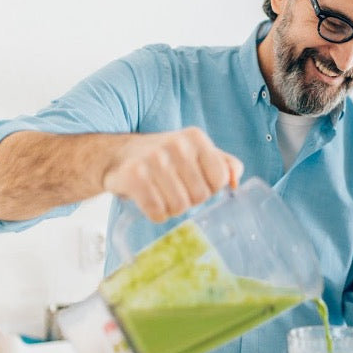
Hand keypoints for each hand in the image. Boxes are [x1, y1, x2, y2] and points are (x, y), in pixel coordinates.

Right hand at [102, 127, 243, 222]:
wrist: (117, 155)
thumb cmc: (164, 158)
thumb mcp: (196, 152)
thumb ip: (224, 164)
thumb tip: (235, 183)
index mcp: (195, 137)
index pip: (219, 179)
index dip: (208, 188)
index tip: (194, 183)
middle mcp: (176, 144)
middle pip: (200, 196)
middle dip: (189, 200)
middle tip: (174, 189)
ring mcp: (153, 159)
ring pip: (179, 207)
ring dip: (171, 209)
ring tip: (161, 194)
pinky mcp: (134, 176)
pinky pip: (157, 212)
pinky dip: (155, 214)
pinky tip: (148, 201)